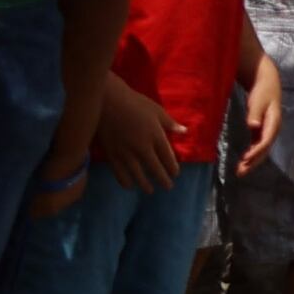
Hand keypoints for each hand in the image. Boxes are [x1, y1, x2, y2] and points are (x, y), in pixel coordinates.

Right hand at [91, 69, 179, 194]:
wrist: (108, 102)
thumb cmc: (135, 104)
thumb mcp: (157, 111)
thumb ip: (170, 124)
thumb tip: (185, 131)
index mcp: (156, 136)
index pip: (167, 157)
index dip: (172, 168)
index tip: (175, 174)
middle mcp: (142, 148)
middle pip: (155, 169)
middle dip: (162, 179)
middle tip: (167, 187)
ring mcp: (126, 153)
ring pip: (137, 175)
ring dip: (145, 184)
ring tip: (150, 191)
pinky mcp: (111, 155)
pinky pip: (119, 173)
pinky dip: (125, 181)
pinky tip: (129, 186)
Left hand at [232, 46, 282, 174]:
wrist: (267, 81)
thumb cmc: (263, 90)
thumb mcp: (259, 100)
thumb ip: (255, 113)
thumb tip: (253, 127)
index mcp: (274, 121)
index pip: (266, 140)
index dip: (257, 151)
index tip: (245, 159)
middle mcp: (272, 128)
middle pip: (265, 149)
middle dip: (254, 162)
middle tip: (240, 172)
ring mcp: (268, 130)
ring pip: (261, 149)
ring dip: (252, 161)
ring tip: (240, 171)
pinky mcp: (262, 130)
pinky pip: (257, 145)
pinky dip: (251, 154)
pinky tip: (243, 161)